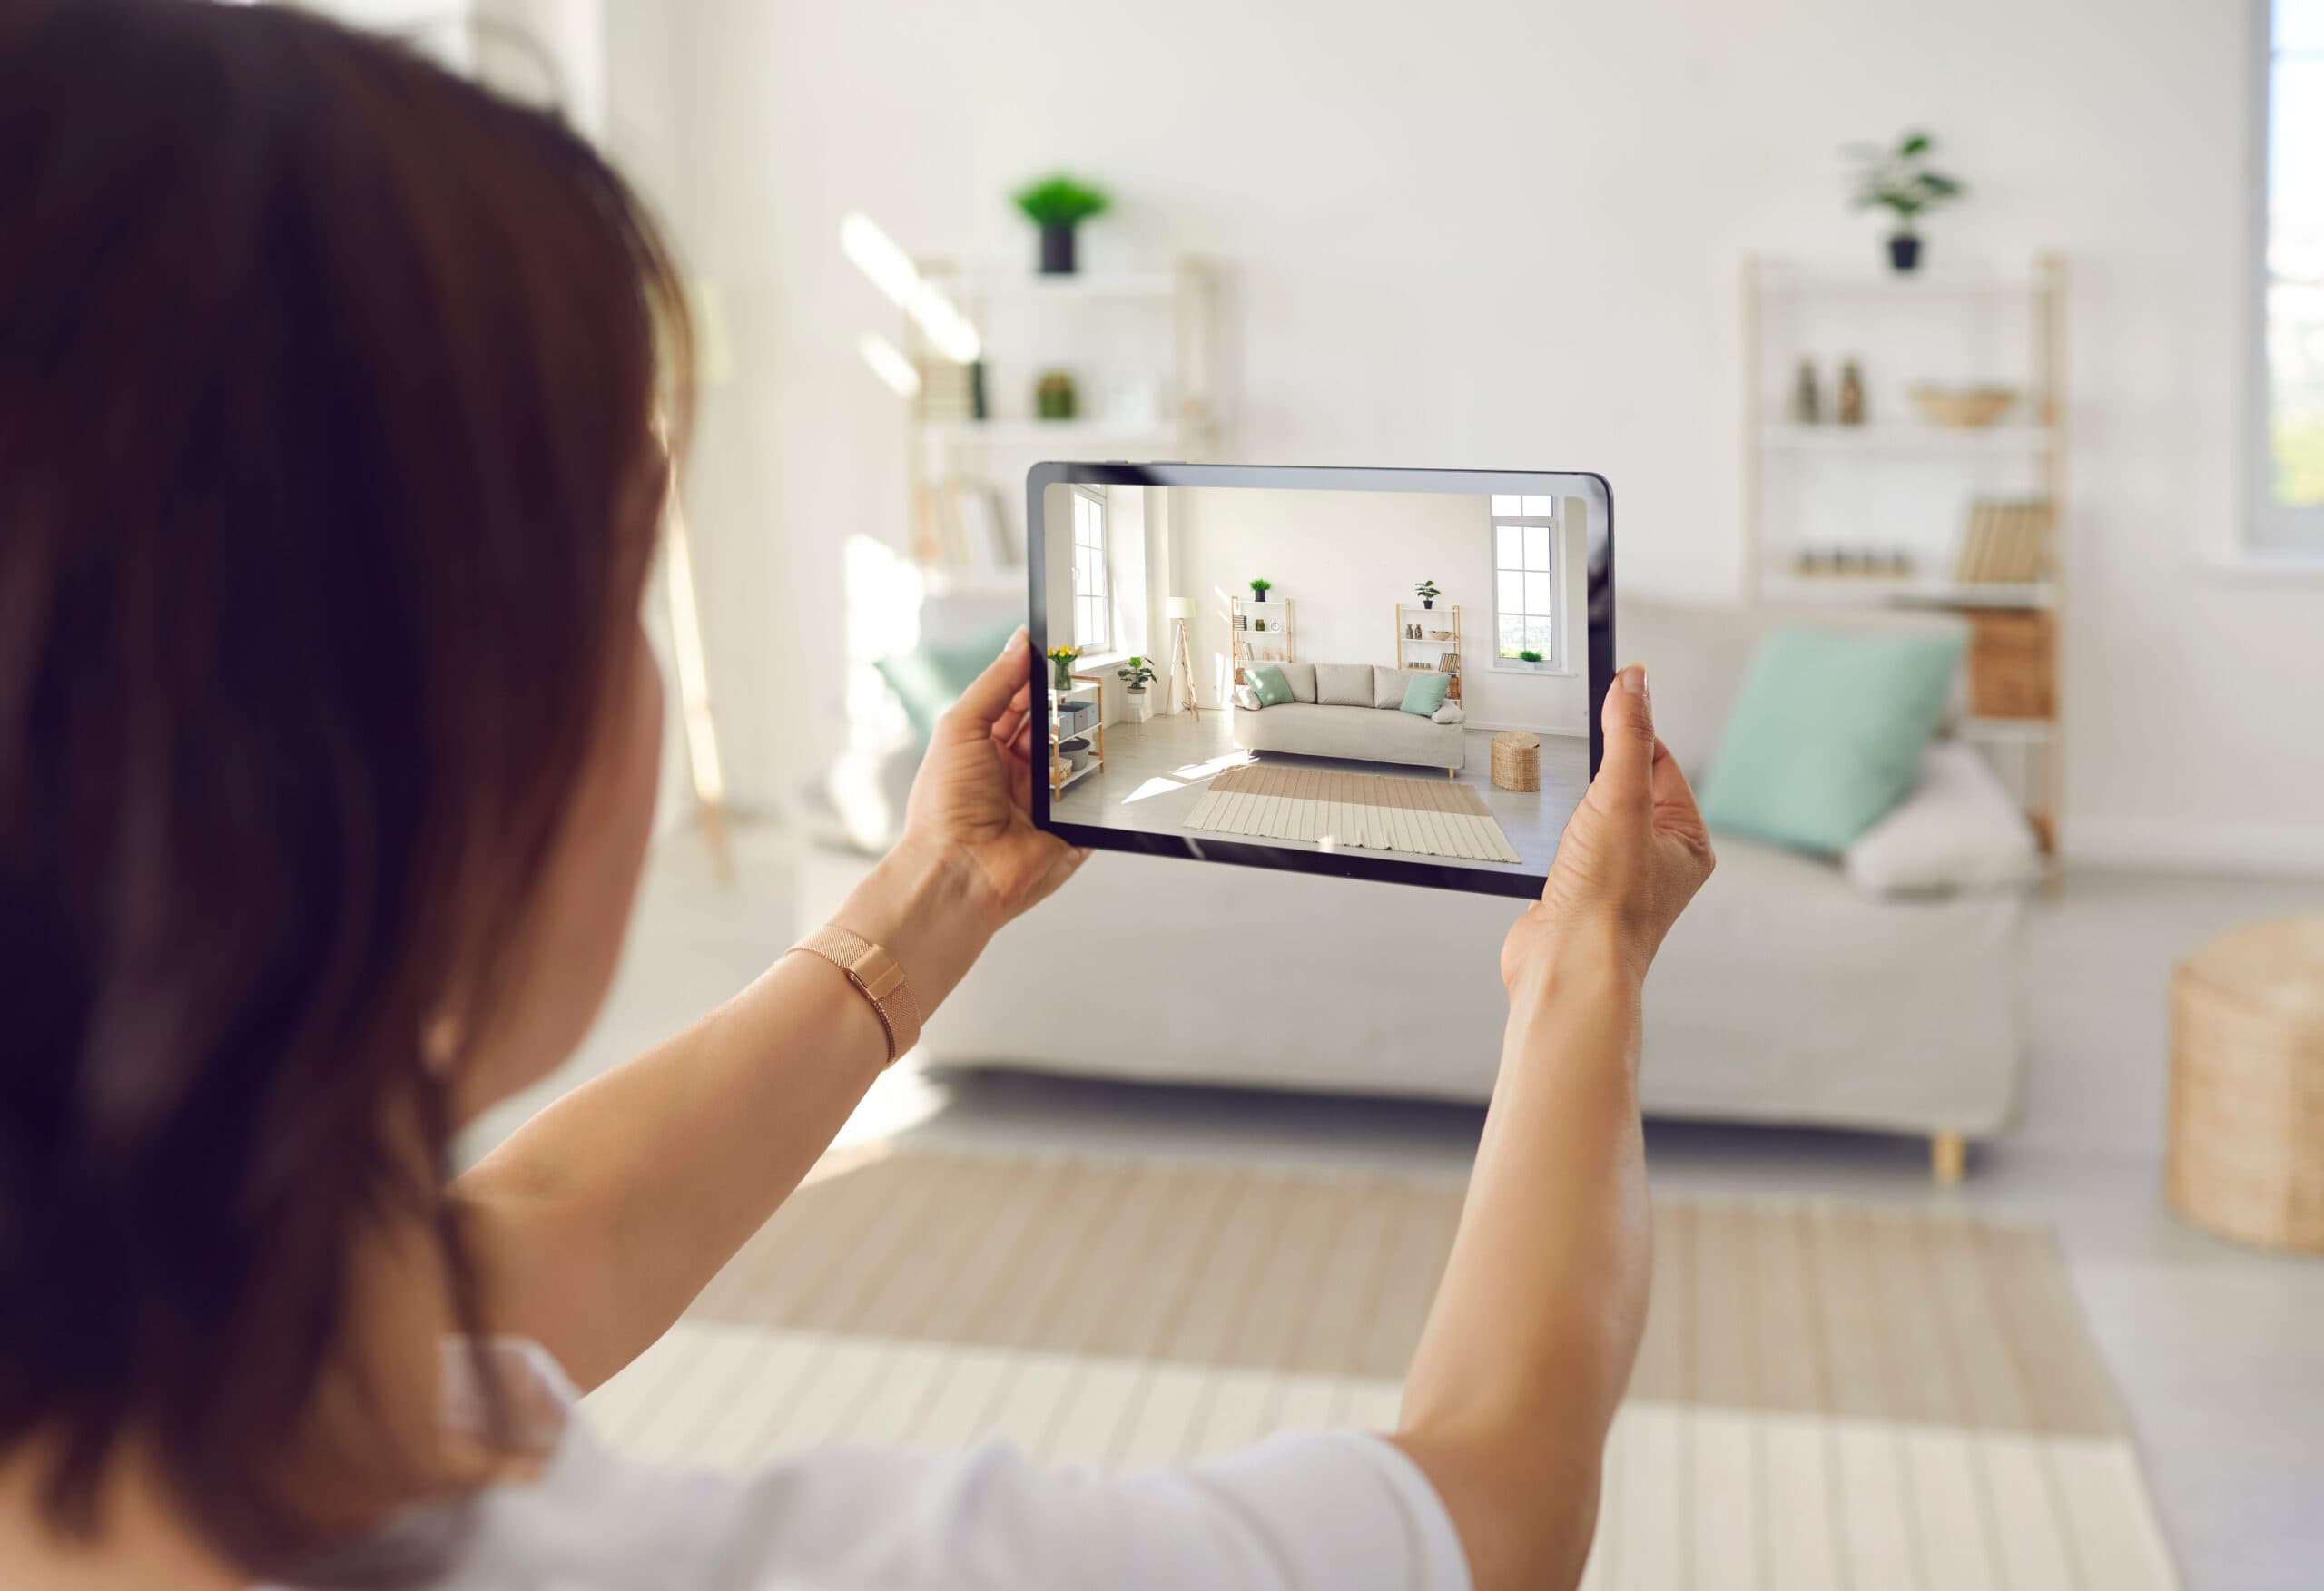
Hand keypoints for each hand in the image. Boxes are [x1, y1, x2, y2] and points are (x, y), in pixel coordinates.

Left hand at [898, 627, 1089, 927]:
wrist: (960, 872)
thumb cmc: (944, 809)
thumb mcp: (960, 728)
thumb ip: (993, 684)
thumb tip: (1019, 643)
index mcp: (985, 748)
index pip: (1019, 702)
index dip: (1038, 678)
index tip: (1061, 653)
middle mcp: (1015, 774)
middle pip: (1054, 728)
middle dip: (1069, 708)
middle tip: (1087, 684)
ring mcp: (1044, 802)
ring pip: (1079, 758)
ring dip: (1086, 743)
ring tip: (1093, 724)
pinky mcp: (1070, 828)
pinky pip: (1096, 799)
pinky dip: (1101, 782)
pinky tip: (1104, 763)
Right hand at [1502, 664, 1713, 990]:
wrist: (1566, 969)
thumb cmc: (1608, 902)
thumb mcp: (1621, 798)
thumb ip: (1628, 735)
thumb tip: (1635, 680)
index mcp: (1687, 839)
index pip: (1660, 761)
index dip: (1629, 735)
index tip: (1602, 707)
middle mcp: (1658, 860)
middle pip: (1623, 787)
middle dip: (1594, 779)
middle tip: (1579, 780)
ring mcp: (1616, 879)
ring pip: (1590, 819)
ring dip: (1570, 814)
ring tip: (1567, 830)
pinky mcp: (1577, 895)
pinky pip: (1564, 848)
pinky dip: (1551, 843)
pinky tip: (1547, 853)